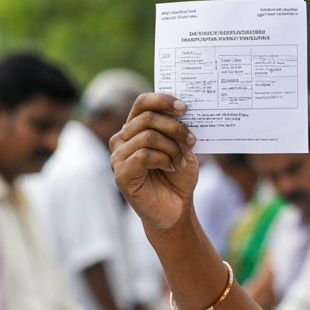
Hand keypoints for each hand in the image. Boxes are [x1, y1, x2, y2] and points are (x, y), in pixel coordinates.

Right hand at [110, 93, 198, 230]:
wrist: (176, 209)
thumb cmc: (178, 177)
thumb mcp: (182, 147)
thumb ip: (177, 129)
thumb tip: (182, 110)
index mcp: (135, 128)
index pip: (142, 103)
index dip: (162, 100)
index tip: (184, 108)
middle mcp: (122, 139)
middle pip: (147, 118)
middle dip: (174, 127)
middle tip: (191, 140)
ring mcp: (118, 157)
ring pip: (148, 137)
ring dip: (172, 147)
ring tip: (180, 160)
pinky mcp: (121, 175)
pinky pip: (143, 156)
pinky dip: (163, 160)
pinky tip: (170, 168)